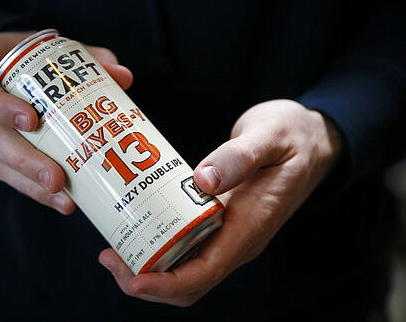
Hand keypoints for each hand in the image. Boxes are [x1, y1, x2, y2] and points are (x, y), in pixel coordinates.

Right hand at [0, 32, 132, 213]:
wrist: (15, 68)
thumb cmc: (34, 58)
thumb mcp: (57, 50)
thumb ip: (89, 59)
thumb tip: (123, 77)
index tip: (32, 121)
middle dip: (24, 161)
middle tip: (56, 178)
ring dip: (29, 183)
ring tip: (62, 197)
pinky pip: (6, 174)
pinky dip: (33, 188)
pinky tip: (58, 199)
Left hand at [99, 99, 341, 305]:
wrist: (312, 141)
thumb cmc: (293, 137)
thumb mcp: (270, 137)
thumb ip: (240, 156)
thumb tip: (202, 180)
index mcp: (251, 227)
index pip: (205, 272)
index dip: (166, 284)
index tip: (133, 279)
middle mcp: (238, 239)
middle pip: (189, 282)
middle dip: (146, 281)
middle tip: (109, 257)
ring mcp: (229, 233)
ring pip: (184, 269)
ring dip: (147, 267)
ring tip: (113, 249)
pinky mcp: (219, 221)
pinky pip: (186, 247)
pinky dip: (158, 247)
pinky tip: (136, 227)